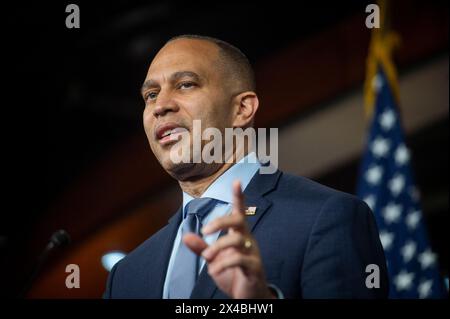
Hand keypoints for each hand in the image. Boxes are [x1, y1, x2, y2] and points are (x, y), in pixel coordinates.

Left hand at [183, 180, 275, 298]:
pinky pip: (240, 260)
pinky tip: (214, 271)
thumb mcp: (214, 260)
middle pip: (238, 220)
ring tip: (207, 258)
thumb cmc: (233, 274)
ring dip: (217, 247)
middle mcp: (247, 240)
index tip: (237, 181)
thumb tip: (185, 235)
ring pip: (237, 240)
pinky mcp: (255, 268)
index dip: (238, 197)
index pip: (239, 212)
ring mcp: (253, 253)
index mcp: (239, 235)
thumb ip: (201, 247)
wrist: (247, 296)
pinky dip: (223, 264)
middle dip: (221, 221)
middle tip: (205, 231)